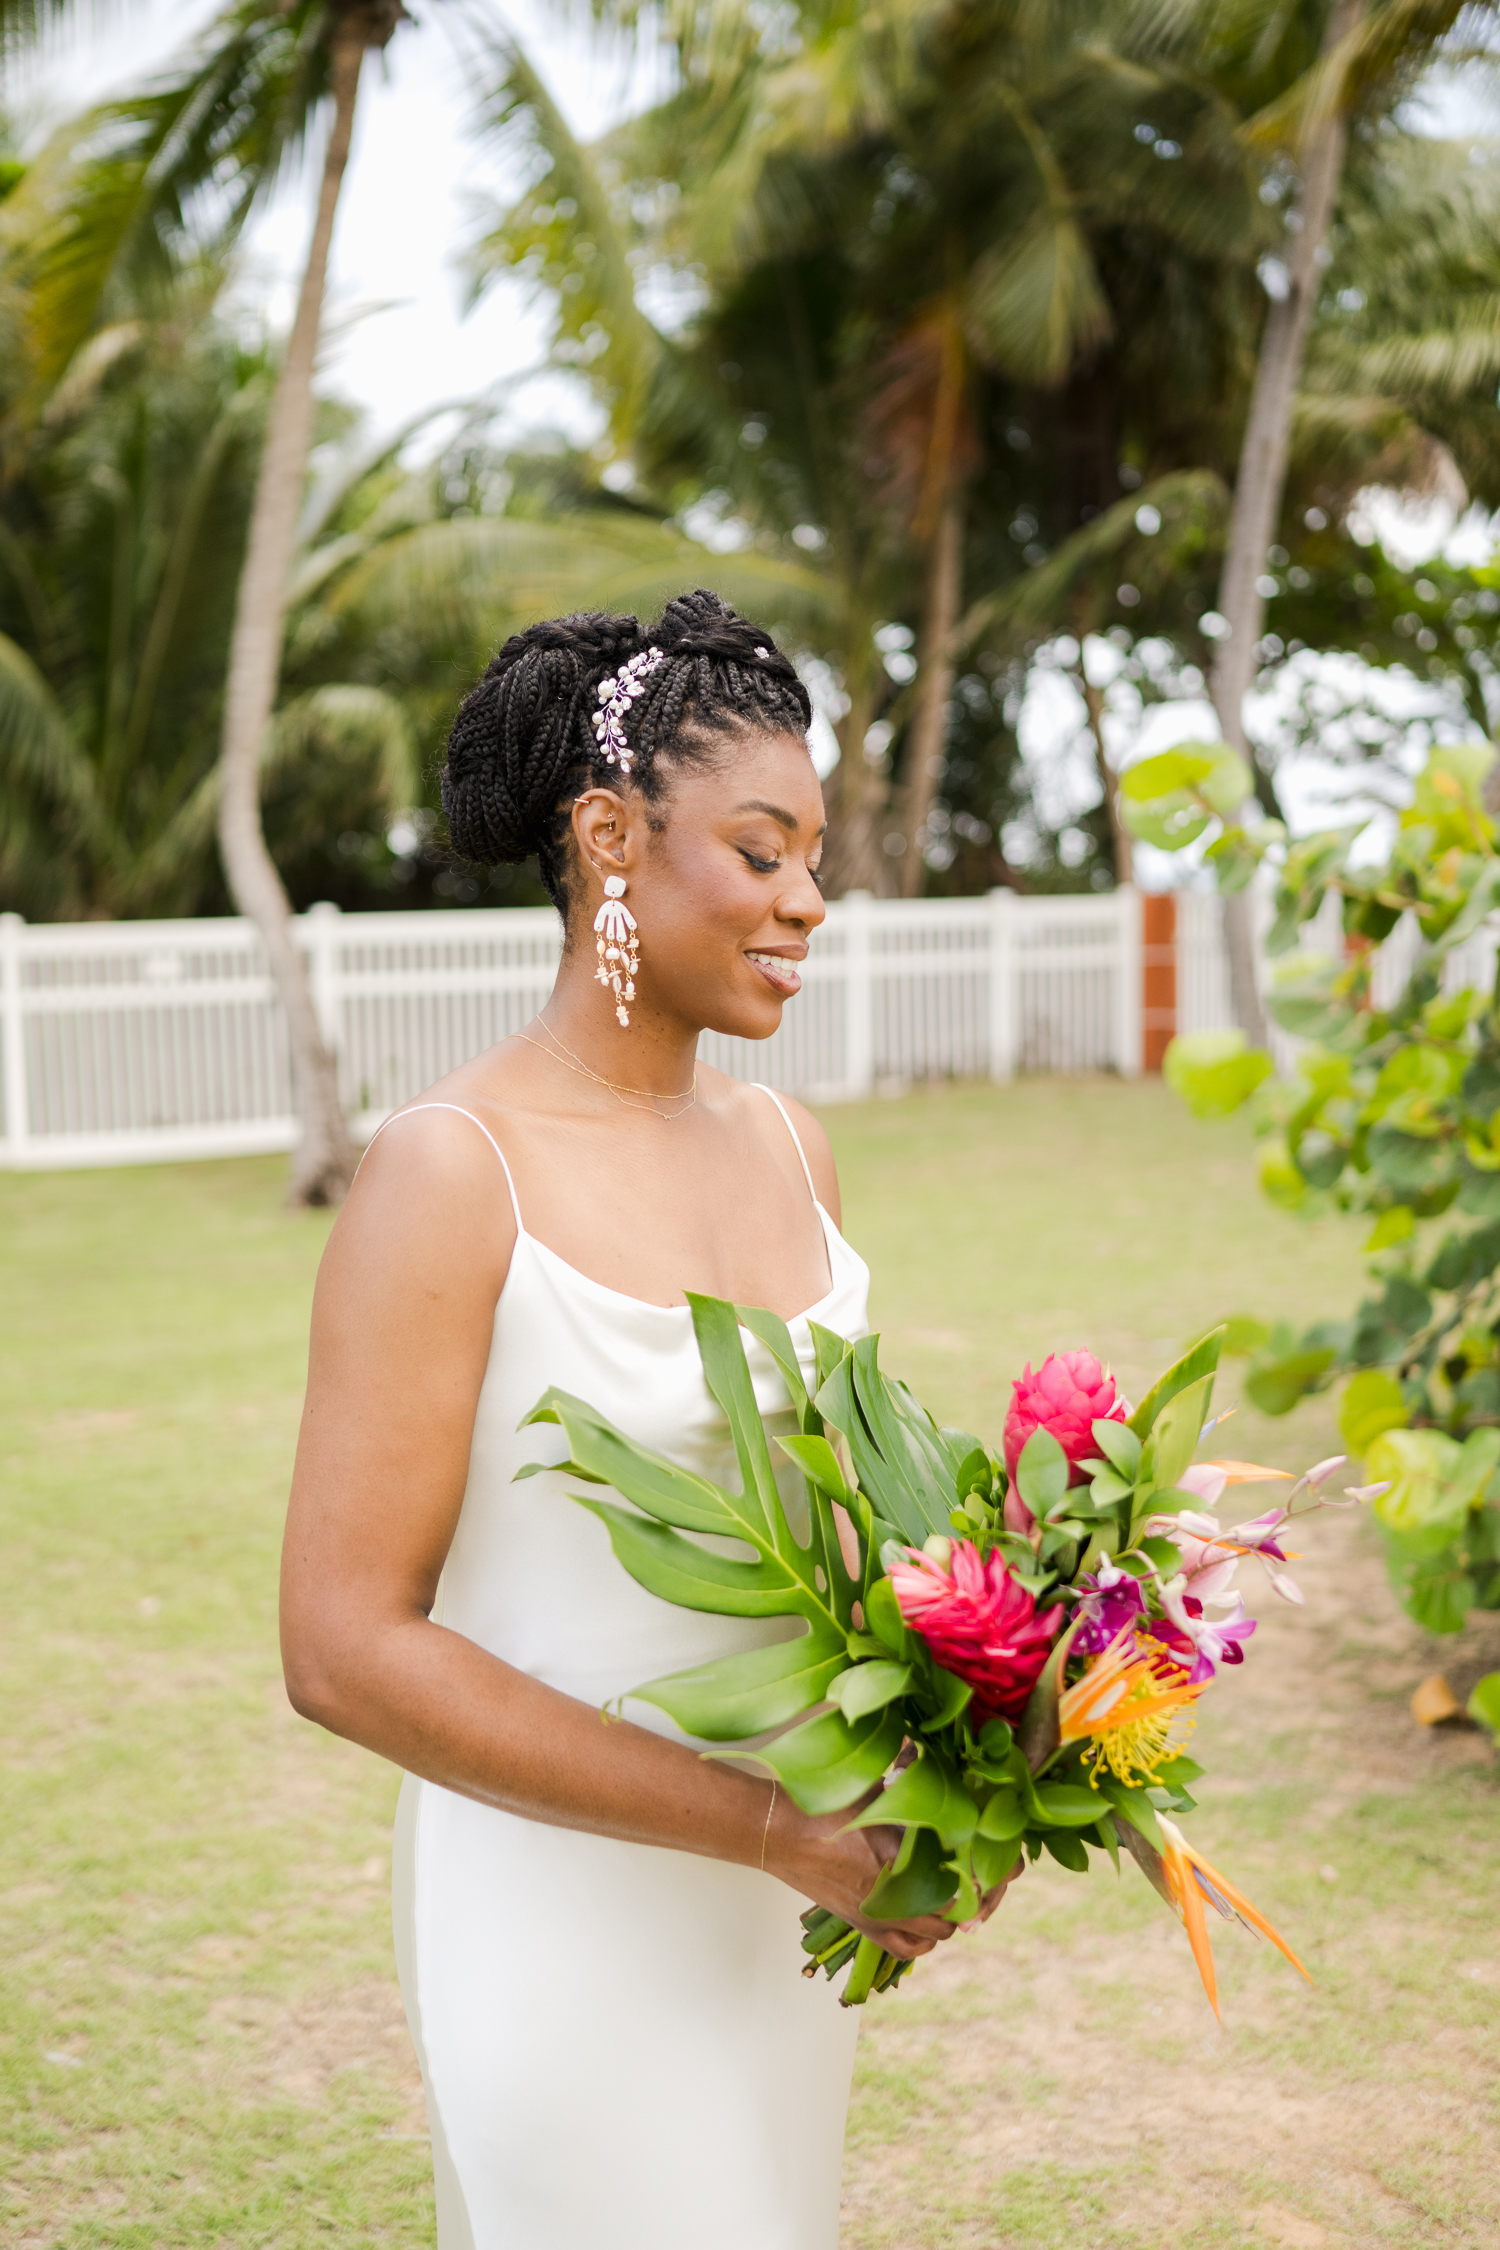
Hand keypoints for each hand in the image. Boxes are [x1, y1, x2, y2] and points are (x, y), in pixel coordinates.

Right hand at [768, 1803, 1022, 1960]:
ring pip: (930, 1938)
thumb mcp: (876, 1791)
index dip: (987, 1879)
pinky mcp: (860, 1925)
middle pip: (951, 1918)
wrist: (777, 1833)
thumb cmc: (822, 1807)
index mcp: (898, 1861)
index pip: (959, 1883)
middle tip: (978, 1880)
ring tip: (952, 1899)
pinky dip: (920, 1939)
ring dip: (946, 1922)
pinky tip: (924, 1918)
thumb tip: (947, 1778)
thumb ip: (914, 1791)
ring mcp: (874, 1917)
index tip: (1000, 1866)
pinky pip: (902, 1948)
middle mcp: (890, 1897)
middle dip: (971, 1902)